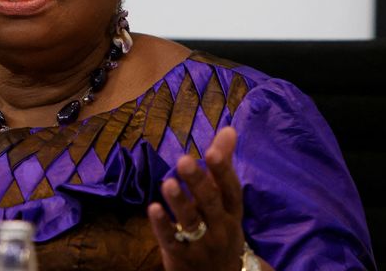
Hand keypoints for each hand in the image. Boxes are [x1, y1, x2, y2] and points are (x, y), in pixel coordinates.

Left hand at [147, 126, 245, 270]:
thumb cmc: (220, 228)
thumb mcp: (226, 201)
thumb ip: (223, 164)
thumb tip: (228, 128)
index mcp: (232, 211)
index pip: (231, 189)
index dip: (223, 171)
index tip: (212, 152)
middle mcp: (221, 227)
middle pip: (210, 202)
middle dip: (198, 182)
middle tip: (184, 160)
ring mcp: (201, 243)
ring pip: (190, 221)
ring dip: (179, 202)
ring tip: (167, 182)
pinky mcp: (181, 256)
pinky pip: (171, 240)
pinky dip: (162, 225)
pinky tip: (153, 208)